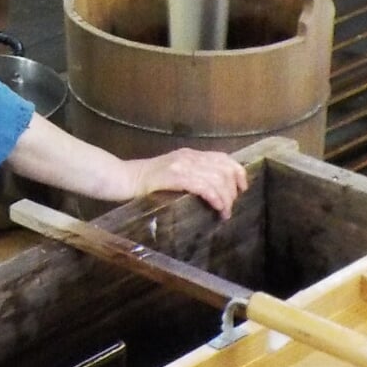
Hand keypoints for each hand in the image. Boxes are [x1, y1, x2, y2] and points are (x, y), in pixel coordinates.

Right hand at [123, 149, 248, 219]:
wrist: (124, 178)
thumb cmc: (147, 182)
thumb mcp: (173, 173)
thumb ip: (192, 176)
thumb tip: (215, 190)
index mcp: (190, 154)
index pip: (223, 157)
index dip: (238, 173)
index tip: (242, 189)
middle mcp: (189, 157)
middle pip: (224, 169)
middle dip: (232, 190)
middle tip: (230, 207)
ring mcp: (182, 165)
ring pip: (217, 179)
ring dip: (226, 198)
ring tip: (224, 213)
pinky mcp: (175, 176)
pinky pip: (204, 186)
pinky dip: (215, 198)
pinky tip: (218, 208)